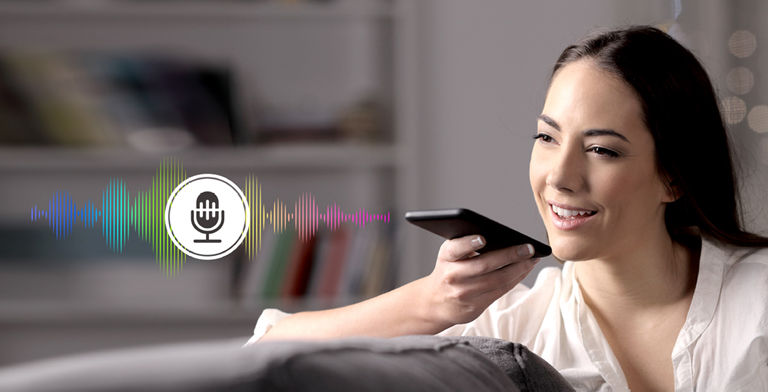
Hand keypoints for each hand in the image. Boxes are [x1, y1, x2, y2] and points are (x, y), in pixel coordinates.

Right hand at [423, 235, 538, 326]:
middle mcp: (453, 276)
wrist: (436, 302)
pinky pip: (501, 290)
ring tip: (532, 258)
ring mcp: (464, 293)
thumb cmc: (449, 270)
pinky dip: (516, 278)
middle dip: (510, 255)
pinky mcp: (475, 306)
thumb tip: (504, 238)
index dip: (468, 243)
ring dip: (519, 268)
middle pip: (484, 265)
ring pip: (498, 279)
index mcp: (446, 258)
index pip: (455, 249)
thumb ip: (467, 246)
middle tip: (528, 248)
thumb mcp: (450, 255)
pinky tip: (525, 269)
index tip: (482, 238)